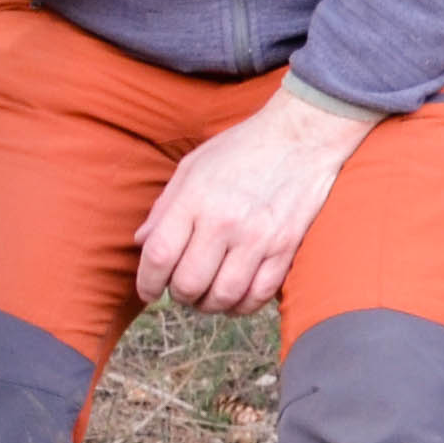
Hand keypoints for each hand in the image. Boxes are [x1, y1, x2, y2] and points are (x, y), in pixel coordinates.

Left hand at [133, 90, 367, 313]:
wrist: (301, 137)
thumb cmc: (241, 149)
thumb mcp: (192, 166)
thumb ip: (164, 207)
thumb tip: (142, 243)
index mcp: (195, 198)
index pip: (159, 255)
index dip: (147, 282)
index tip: (148, 291)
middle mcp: (224, 221)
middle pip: (189, 283)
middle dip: (179, 295)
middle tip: (181, 289)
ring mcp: (258, 237)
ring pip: (223, 296)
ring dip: (209, 305)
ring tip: (207, 295)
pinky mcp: (285, 248)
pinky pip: (259, 295)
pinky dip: (242, 305)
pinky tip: (235, 296)